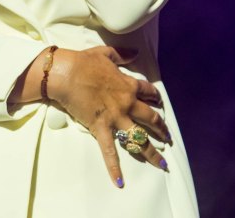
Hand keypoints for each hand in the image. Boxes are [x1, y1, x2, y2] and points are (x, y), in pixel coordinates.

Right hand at [48, 46, 171, 187]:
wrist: (67, 73)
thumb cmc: (85, 62)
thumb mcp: (106, 54)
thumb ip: (123, 55)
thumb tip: (135, 51)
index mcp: (129, 85)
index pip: (149, 93)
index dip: (156, 98)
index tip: (160, 103)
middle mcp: (127, 103)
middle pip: (151, 119)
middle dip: (162, 129)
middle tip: (168, 138)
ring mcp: (116, 117)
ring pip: (139, 138)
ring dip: (151, 152)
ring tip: (161, 163)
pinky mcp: (101, 128)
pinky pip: (110, 151)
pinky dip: (114, 168)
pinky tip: (120, 182)